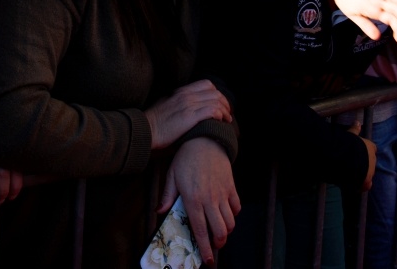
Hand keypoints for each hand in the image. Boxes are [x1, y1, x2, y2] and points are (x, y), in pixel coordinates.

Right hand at [144, 80, 231, 149]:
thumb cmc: (153, 122)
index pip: (207, 84)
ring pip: (216, 100)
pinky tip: (220, 121)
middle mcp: (186, 95)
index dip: (217, 94)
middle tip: (227, 114)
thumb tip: (185, 108)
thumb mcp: (165, 105)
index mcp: (181, 91)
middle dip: (225, 102)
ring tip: (227, 120)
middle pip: (215, 92)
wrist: (144, 129)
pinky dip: (220, 115)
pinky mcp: (189, 116)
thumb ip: (176, 102)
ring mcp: (188, 105)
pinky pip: (212, 110)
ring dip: (225, 110)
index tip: (220, 105)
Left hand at [158, 139, 239, 263]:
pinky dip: (234, 215)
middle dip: (218, 244)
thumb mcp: (172, 176)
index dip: (205, 248)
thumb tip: (159, 212)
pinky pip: (237, 207)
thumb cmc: (186, 158)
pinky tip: (227, 214)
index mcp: (192, 199)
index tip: (208, 260)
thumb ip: (167, 196)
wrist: (204, 139)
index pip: (200, 230)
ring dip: (227, 232)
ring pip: (230, 222)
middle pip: (220, 231)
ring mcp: (222, 194)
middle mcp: (209, 199)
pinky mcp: (231, 187)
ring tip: (220, 233)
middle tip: (214, 247)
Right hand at [348, 122, 376, 191]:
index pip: (372, 149)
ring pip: (368, 174)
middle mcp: (373, 160)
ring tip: (350, 173)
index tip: (359, 152)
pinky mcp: (366, 181)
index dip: (366, 151)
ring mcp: (370, 171)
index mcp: (370, 147)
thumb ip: (354, 129)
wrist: (346, 159)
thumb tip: (357, 121)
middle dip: (364, 163)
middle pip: (370, 162)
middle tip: (352, 163)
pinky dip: (361, 186)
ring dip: (361, 174)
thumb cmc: (347, 144)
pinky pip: (366, 185)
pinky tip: (354, 185)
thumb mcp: (350, 135)